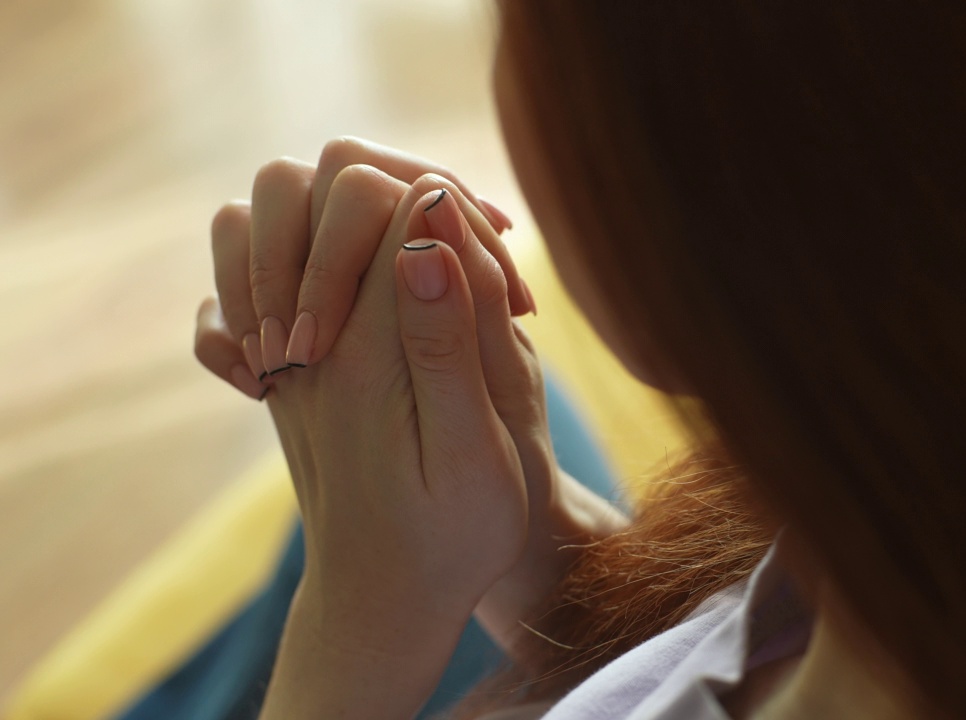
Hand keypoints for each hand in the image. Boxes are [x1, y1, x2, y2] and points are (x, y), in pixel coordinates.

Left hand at [195, 138, 624, 672]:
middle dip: (419, 201)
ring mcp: (294, 341)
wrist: (379, 604)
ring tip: (437, 279)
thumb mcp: (472, 456)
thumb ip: (449, 342)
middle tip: (479, 276)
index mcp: (365, 350)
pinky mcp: (294, 356)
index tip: (508, 292)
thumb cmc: (448, 542)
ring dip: (373, 223)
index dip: (465, 222)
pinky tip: (388, 304)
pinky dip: (333, 256)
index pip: (395, 202)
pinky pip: (284, 260)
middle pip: (335, 182)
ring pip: (298, 209)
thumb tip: (427, 230)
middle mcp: (312, 331)